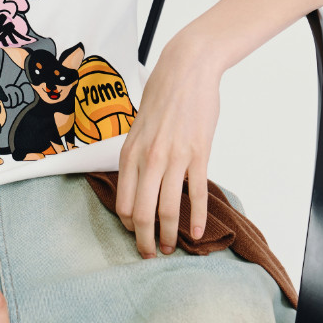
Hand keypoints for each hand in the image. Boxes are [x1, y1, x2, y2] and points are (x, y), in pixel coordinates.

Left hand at [116, 33, 222, 257]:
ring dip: (169, 235)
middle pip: (143, 213)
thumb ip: (137, 155)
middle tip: (151, 254)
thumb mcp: (138, 127)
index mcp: (129, 153)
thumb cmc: (162, 95)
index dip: (129, 226)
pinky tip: (197, 232)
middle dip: (145, 240)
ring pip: (168, 209)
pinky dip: (197, 217)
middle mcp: (148, 159)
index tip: (136, 235)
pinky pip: (197, 193)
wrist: (187, 69)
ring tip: (171, 248)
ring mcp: (174, 158)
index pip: (124, 203)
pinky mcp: (199, 154)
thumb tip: (138, 181)